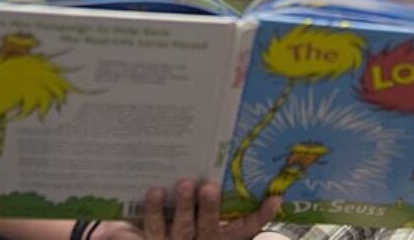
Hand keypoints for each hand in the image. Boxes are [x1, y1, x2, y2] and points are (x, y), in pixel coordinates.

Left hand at [99, 181, 281, 239]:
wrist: (159, 238)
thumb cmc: (188, 225)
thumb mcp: (210, 218)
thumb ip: (226, 201)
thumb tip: (265, 180)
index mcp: (218, 236)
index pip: (244, 228)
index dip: (260, 215)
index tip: (275, 198)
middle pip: (206, 227)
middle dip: (209, 208)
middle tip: (208, 187)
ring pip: (176, 228)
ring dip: (180, 208)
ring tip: (181, 184)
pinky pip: (143, 230)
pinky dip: (142, 217)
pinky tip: (138, 207)